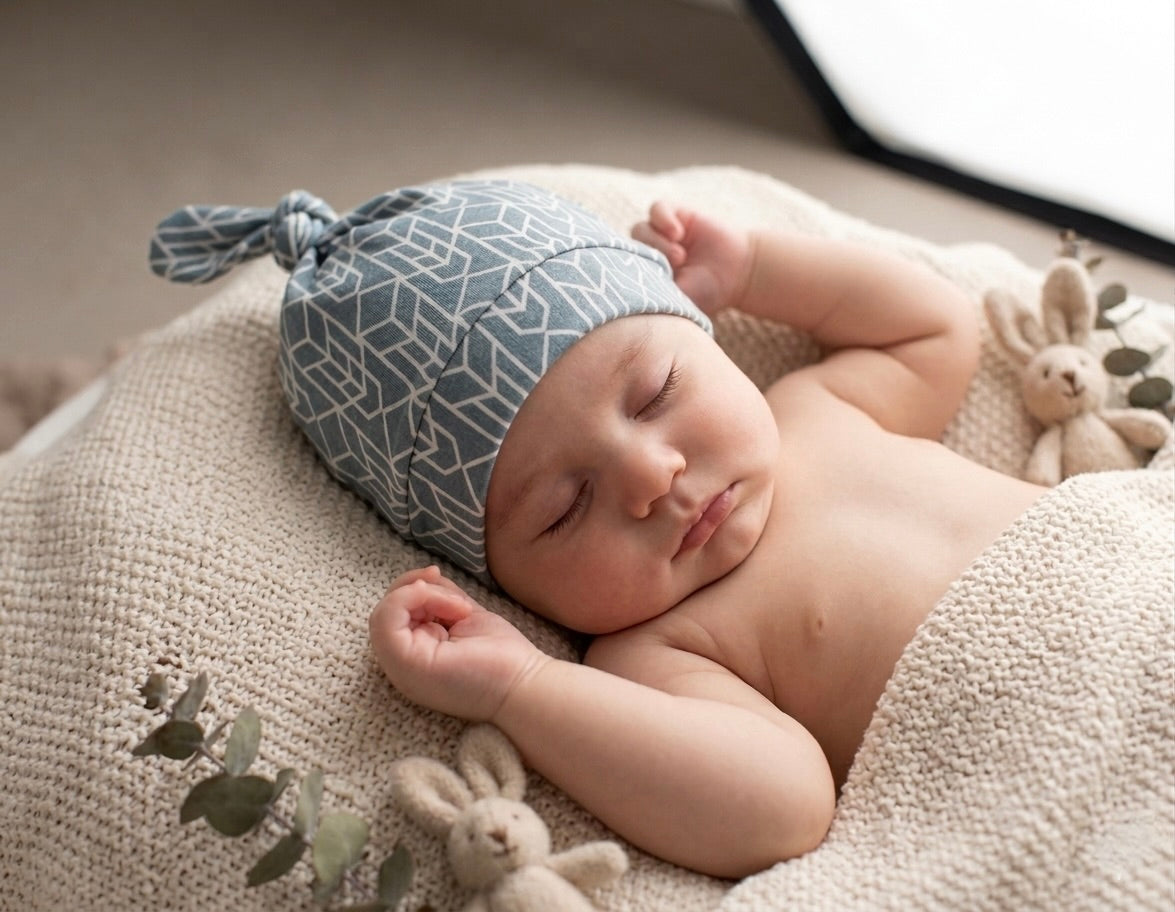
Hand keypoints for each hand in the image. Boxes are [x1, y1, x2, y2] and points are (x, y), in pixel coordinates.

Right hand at [368, 566, 547, 721]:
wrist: (522, 686)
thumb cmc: (500, 657)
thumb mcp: (462, 615)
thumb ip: (439, 598)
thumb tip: (426, 575)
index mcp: (413, 657)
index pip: (392, 616)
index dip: (409, 589)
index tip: (440, 577)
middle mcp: (401, 666)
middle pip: (383, 613)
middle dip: (413, 589)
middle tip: (451, 595)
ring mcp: (399, 668)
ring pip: (382, 614)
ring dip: (420, 595)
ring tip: (458, 608)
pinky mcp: (405, 664)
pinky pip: (386, 619)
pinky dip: (413, 599)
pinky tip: (452, 609)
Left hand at [631, 202, 752, 316]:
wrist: (739, 273)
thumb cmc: (707, 292)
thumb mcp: (679, 300)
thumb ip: (655, 294)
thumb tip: (629, 294)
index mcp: (643, 275)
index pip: (619, 269)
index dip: (626, 272)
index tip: (644, 283)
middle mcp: (649, 253)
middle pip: (627, 249)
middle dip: (648, 259)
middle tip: (674, 268)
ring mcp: (661, 233)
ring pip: (640, 229)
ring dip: (657, 241)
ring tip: (680, 255)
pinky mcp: (676, 214)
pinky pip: (658, 209)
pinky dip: (664, 219)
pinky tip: (679, 233)